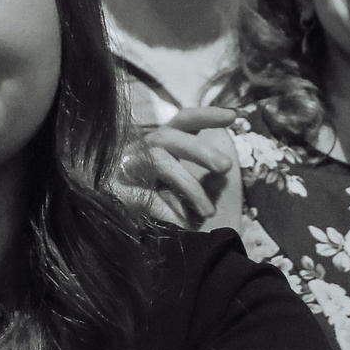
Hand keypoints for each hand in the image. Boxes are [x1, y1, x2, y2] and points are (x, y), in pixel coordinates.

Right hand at [115, 106, 237, 226]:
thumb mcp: (190, 198)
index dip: (206, 115)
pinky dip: (169, 210)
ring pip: (161, 162)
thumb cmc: (159, 212)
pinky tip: (184, 226)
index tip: (234, 116)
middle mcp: (142, 149)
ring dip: (190, 186)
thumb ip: (207, 187)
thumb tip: (222, 177)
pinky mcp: (116, 191)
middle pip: (170, 137)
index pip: (183, 121)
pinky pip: (146, 194)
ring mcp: (125, 168)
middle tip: (226, 166)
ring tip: (209, 212)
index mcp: (162, 145)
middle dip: (200, 150)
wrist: (117, 234)